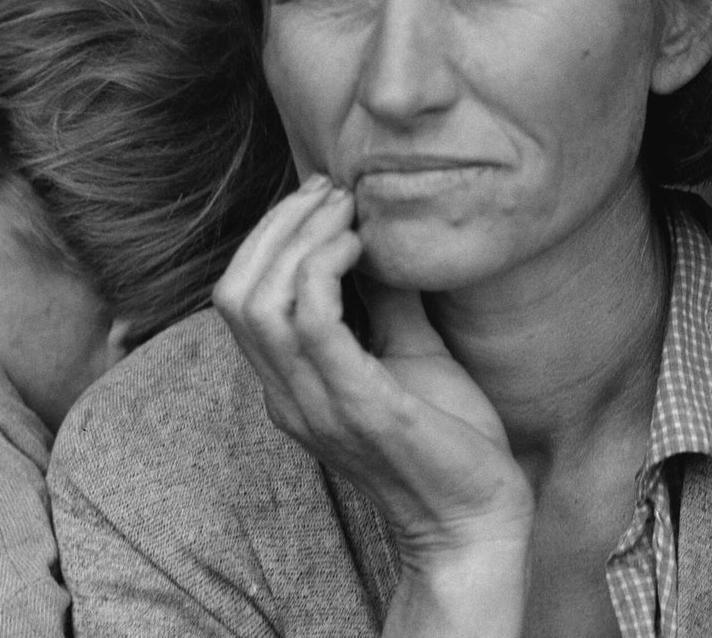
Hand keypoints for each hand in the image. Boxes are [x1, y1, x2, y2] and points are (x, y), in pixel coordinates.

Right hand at [213, 175, 533, 559]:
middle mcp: (288, 396)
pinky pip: (312, 324)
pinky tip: (362, 246)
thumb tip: (383, 233)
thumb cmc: (448, 440)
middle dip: (277, 225)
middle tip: (332, 191)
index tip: (323, 195)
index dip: (269, 235)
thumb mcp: (410, 352)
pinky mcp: (357, 406)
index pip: (238, 297)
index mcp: (291, 385)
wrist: (477, 520)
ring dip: (300, 238)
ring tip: (347, 210)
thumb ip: (386, 300)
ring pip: (259, 303)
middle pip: (234, 292)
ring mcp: (316, 404)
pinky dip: (325, 269)